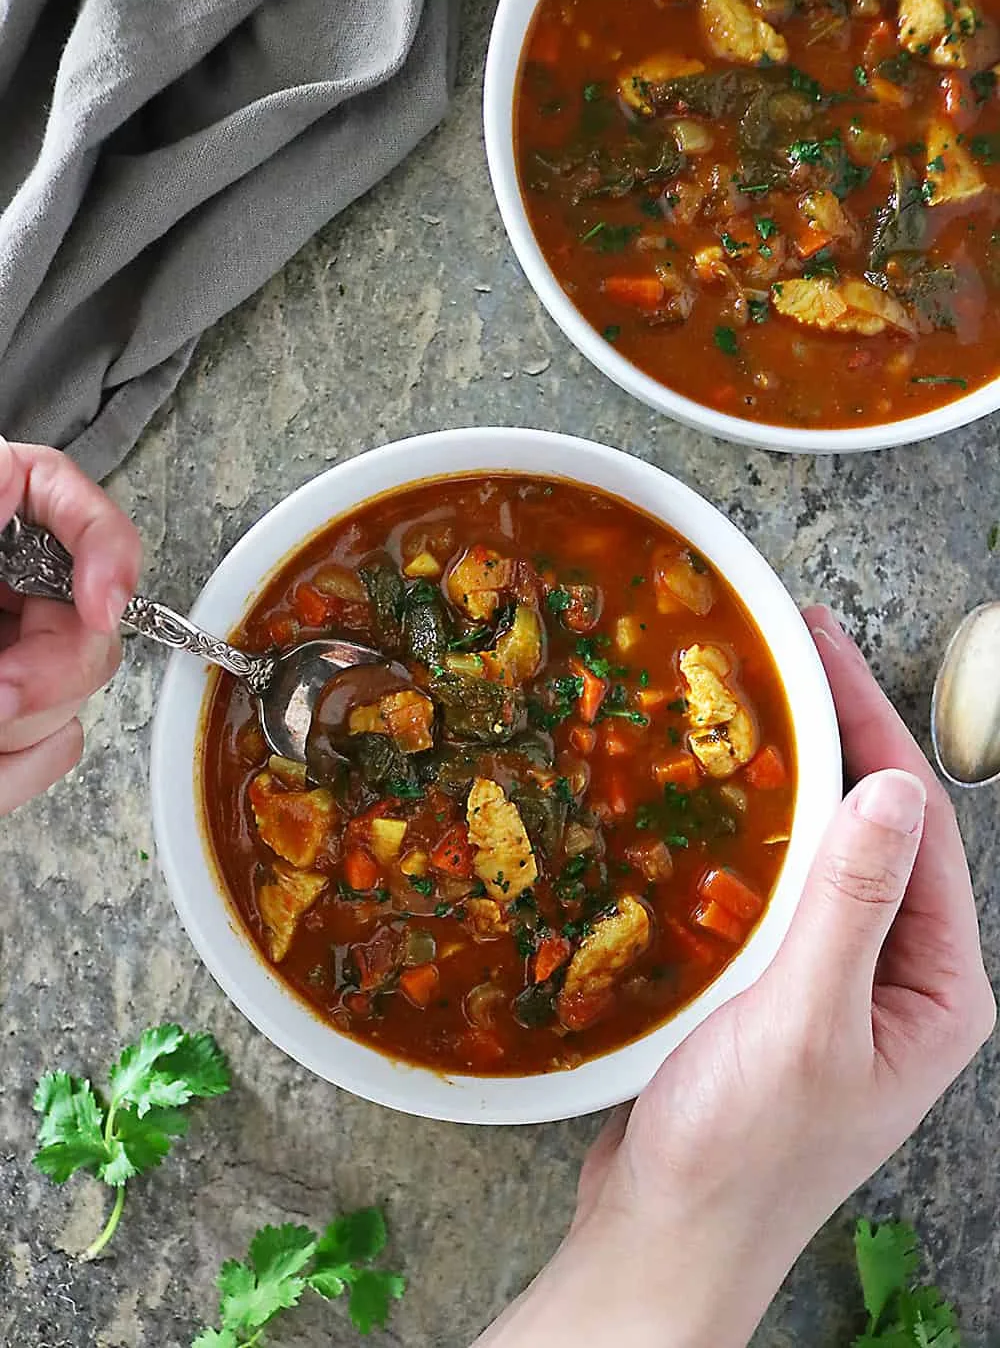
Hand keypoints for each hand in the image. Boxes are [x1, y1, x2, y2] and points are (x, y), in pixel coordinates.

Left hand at [0, 439, 141, 814]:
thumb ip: (2, 512)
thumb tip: (76, 566)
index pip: (74, 510)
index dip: (107, 549)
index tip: (103, 601)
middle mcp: (8, 594)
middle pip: (93, 622)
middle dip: (50, 672)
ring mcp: (12, 662)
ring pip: (76, 700)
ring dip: (22, 732)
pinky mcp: (11, 723)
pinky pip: (52, 754)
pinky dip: (12, 771)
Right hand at [476, 607, 994, 1347]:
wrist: (665, 1234)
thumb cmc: (739, 1154)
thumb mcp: (803, 1025)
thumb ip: (850, 907)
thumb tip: (894, 789)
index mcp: (936, 986)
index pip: (917, 826)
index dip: (871, 727)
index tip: (821, 649)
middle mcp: (899, 976)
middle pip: (876, 827)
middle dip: (837, 736)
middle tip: (785, 651)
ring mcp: (839, 981)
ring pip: (826, 852)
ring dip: (795, 777)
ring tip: (753, 701)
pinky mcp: (780, 989)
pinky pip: (780, 889)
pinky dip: (755, 834)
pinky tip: (718, 797)